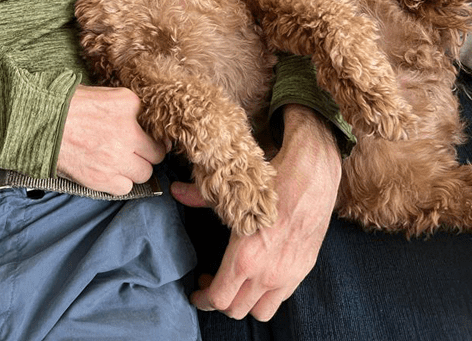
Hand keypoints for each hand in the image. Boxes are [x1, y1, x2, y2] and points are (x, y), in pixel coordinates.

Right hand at [57, 84, 165, 194]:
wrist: (39, 121)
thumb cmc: (69, 104)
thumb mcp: (106, 93)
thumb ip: (130, 106)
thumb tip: (146, 120)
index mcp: (129, 105)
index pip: (158, 126)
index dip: (152, 133)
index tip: (147, 136)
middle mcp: (127, 133)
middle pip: (157, 154)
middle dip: (148, 152)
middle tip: (135, 150)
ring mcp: (115, 158)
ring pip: (144, 173)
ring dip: (134, 168)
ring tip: (119, 160)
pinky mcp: (100, 178)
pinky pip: (125, 188)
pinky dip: (119, 182)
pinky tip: (108, 170)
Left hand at [171, 104, 341, 320]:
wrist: (312, 176)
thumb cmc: (272, 181)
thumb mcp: (232, 191)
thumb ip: (200, 198)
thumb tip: (176, 191)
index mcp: (245, 257)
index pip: (218, 298)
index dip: (203, 299)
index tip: (197, 292)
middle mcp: (266, 274)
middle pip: (236, 310)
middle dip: (220, 302)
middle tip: (212, 283)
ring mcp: (287, 275)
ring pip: (261, 312)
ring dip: (245, 303)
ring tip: (237, 284)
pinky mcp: (303, 270)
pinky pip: (281, 297)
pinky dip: (267, 294)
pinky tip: (260, 274)